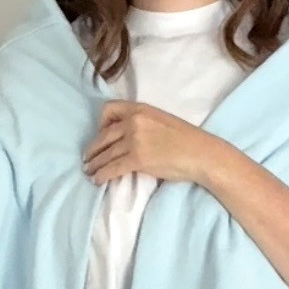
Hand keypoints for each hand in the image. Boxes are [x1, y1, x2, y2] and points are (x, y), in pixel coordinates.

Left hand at [82, 101, 225, 186]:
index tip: (101, 135)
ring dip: (94, 165)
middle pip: (103, 136)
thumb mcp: (161, 120)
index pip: (109, 110)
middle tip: (87, 159)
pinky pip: (112, 168)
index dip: (100, 124)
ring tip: (89, 172)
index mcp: (140, 108)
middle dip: (92, 150)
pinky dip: (101, 175)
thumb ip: (143, 123)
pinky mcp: (137, 159)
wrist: (201, 153)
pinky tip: (97, 180)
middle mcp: (134, 121)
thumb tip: (127, 136)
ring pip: (105, 154)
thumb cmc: (187, 139)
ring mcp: (134, 140)